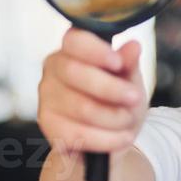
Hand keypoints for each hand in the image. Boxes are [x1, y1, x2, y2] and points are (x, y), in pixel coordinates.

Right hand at [36, 27, 147, 158]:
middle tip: (134, 98)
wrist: (112, 135)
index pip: (75, 41)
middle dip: (110, 88)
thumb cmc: (119, 100)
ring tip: (129, 120)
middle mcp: (53, 69)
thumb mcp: (130, 80)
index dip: (95, 51)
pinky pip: (79, 134)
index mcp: (72, 49)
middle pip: (75, 73)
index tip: (118, 63)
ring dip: (114, 117)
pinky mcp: (49, 126)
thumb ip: (129, 64)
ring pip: (81, 107)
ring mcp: (46, 98)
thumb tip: (134, 46)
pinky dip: (108, 139)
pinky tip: (122, 137)